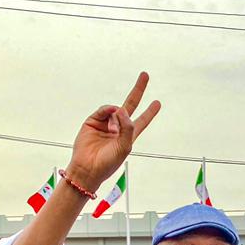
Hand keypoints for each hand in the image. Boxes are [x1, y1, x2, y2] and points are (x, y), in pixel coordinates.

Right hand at [65, 72, 160, 192]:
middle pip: (131, 105)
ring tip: (114, 128)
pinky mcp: (93, 121)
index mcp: (128, 136)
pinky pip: (104, 110)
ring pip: (116, 109)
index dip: (150, 112)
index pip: (142, 121)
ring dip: (117, 114)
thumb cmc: (107, 163)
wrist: (87, 169)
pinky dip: (108, 110)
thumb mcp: (124, 147)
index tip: (157, 103)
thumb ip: (127, 128)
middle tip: (145, 75)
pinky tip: (111, 113)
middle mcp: (118, 128)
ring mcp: (105, 124)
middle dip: (138, 90)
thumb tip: (122, 109)